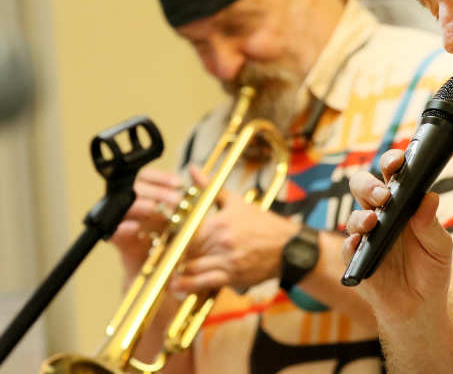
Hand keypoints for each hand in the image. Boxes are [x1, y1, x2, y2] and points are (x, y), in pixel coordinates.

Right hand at [110, 168, 183, 278]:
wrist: (163, 274)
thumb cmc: (175, 243)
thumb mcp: (186, 219)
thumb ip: (188, 200)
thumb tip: (195, 173)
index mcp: (147, 198)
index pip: (146, 178)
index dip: (160, 177)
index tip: (179, 183)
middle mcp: (134, 209)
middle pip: (135, 189)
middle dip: (156, 192)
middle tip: (175, 200)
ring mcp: (125, 225)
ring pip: (123, 207)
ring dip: (139, 205)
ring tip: (155, 208)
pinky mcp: (120, 244)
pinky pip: (113, 233)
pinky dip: (122, 229)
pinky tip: (135, 228)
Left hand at [171, 167, 296, 293]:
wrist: (288, 247)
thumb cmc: (263, 223)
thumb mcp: (237, 202)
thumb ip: (211, 188)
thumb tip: (193, 169)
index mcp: (220, 222)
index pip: (186, 230)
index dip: (172, 235)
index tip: (165, 236)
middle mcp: (222, 242)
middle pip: (186, 250)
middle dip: (172, 254)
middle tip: (161, 255)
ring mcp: (227, 261)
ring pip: (192, 268)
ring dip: (177, 271)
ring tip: (167, 271)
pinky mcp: (232, 277)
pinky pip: (204, 283)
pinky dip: (188, 285)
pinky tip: (178, 285)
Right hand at [343, 149, 452, 324]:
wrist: (420, 307)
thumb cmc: (430, 270)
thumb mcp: (440, 247)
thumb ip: (432, 224)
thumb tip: (430, 197)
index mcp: (402, 204)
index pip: (392, 175)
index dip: (392, 162)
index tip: (398, 161)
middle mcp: (380, 215)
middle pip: (364, 187)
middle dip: (370, 185)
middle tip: (383, 195)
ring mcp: (367, 236)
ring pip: (353, 215)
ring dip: (361, 215)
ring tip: (373, 222)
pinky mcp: (357, 259)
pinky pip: (347, 247)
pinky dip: (350, 243)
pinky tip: (359, 243)